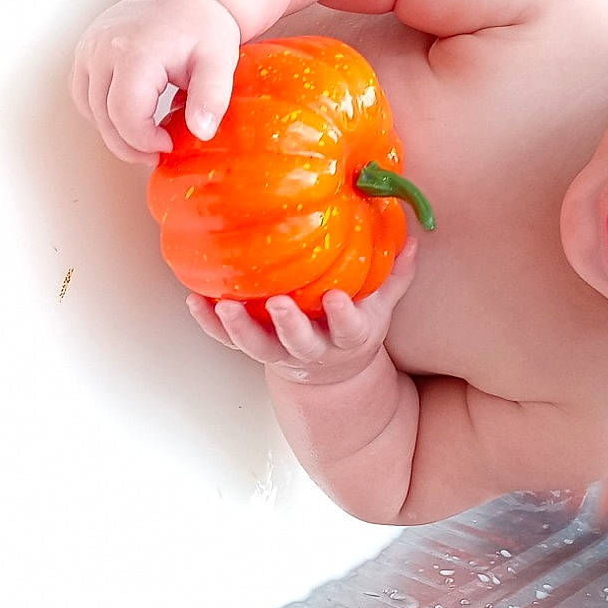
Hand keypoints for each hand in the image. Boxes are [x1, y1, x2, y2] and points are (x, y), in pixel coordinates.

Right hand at [71, 0, 241, 164]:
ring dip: (113, 131)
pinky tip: (128, 115)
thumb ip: (212, 98)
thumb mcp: (218, 61)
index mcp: (135, 51)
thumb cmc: (201, 24)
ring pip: (89, 109)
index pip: (125, 115)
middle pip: (104, 117)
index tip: (168, 144)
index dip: (144, 141)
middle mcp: (104, 48)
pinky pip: (82, 93)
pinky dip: (100, 112)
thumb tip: (201, 132)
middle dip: (129, 144)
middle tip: (157, 151)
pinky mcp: (85, 50)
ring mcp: (90, 48)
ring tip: (144, 135)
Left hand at [187, 239, 417, 385]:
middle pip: (299, 342)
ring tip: (223, 305)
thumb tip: (413, 236)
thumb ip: (396, 273)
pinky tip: (194, 301)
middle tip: (277, 304)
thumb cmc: (354, 324)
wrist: (330, 372)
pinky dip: (209, 324)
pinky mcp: (254, 348)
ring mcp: (279, 351)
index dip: (342, 316)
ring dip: (238, 327)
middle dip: (288, 324)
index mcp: (348, 336)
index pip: (349, 329)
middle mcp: (312, 348)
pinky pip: (227, 341)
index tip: (336, 298)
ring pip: (257, 345)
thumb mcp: (381, 305)